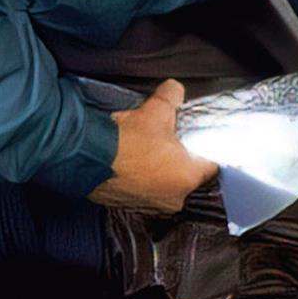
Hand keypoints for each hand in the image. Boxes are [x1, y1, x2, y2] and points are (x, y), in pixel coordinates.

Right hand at [88, 78, 217, 214]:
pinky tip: (132, 163)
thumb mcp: (156, 108)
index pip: (211, 165)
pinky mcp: (128, 207)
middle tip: (168, 142)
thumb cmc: (127, 138)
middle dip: (180, 159)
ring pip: (165, 185)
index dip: (205, 149)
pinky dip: (140, 180)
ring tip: (147, 151)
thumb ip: (173, 96)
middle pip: (187, 176)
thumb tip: (175, 90)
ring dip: (159, 171)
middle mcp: (173, 199)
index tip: (196, 139)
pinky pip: (144, 192)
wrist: (86, 157)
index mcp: (187, 178)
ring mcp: (150, 207)